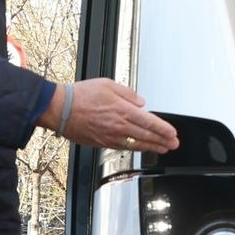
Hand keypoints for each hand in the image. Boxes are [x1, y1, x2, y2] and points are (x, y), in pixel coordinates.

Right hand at [53, 78, 178, 153]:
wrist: (61, 109)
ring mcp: (111, 136)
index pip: (149, 122)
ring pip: (137, 144)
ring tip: (162, 149)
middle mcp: (119, 126)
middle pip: (146, 136)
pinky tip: (141, 148)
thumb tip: (140, 101)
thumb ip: (127, 93)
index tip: (172, 133)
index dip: (164, 129)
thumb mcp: (108, 84)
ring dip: (152, 147)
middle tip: (173, 144)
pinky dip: (136, 149)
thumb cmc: (81, 95)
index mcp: (122, 110)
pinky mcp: (103, 143)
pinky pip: (124, 148)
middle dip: (163, 141)